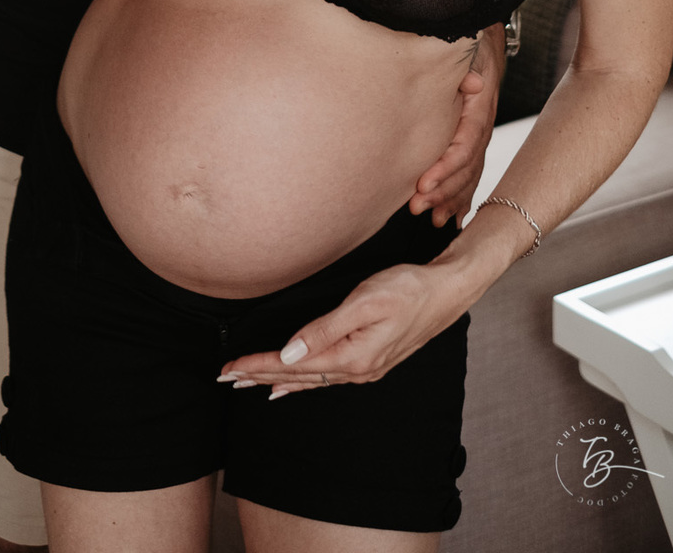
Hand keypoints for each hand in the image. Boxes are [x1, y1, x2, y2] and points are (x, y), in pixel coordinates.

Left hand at [218, 261, 469, 397]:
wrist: (447, 291)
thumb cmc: (408, 288)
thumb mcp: (364, 302)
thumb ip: (325, 329)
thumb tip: (289, 353)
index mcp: (351, 357)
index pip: (291, 366)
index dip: (257, 366)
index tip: (228, 370)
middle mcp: (356, 369)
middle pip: (296, 377)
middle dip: (258, 376)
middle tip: (225, 378)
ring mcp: (364, 367)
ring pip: (309, 378)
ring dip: (276, 379)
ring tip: (248, 383)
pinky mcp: (369, 359)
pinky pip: (325, 376)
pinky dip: (301, 380)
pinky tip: (291, 383)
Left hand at [407, 26, 504, 226]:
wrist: (483, 41)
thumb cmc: (470, 45)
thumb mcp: (469, 51)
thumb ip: (467, 68)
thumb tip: (473, 83)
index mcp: (479, 110)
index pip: (464, 147)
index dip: (445, 168)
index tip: (422, 184)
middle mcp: (482, 128)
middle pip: (465, 169)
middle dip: (442, 192)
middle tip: (416, 208)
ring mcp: (479, 136)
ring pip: (469, 175)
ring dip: (450, 198)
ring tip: (431, 219)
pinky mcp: (473, 140)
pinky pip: (470, 173)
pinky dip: (461, 196)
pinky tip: (452, 217)